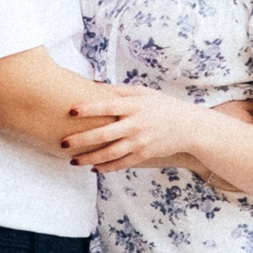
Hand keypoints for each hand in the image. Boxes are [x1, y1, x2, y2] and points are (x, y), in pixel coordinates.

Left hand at [60, 86, 208, 171]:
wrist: (188, 127)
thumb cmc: (162, 106)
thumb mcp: (143, 92)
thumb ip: (117, 91)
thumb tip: (91, 85)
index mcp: (134, 106)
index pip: (107, 107)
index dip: (88, 109)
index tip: (71, 111)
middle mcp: (136, 125)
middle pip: (104, 134)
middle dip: (82, 140)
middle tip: (63, 142)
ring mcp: (140, 142)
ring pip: (110, 154)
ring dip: (89, 158)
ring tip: (72, 161)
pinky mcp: (143, 155)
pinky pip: (121, 164)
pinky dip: (106, 167)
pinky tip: (93, 168)